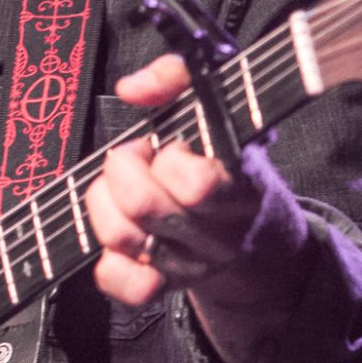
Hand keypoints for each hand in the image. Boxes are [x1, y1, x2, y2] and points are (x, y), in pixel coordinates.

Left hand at [84, 56, 314, 362]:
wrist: (256, 230)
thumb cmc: (228, 158)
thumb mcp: (217, 103)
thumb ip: (176, 76)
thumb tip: (132, 88)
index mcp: (237, 184)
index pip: (198, 184)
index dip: (169, 159)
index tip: (165, 145)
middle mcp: (216, 231)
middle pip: (145, 208)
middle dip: (122, 170)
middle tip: (132, 158)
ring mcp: (190, 263)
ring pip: (124, 239)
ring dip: (105, 204)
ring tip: (121, 189)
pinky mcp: (165, 286)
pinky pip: (122, 284)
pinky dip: (108, 262)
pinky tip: (118, 237)